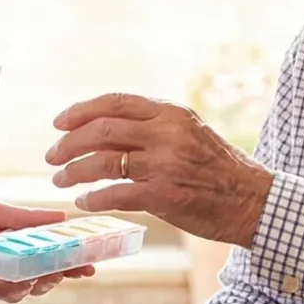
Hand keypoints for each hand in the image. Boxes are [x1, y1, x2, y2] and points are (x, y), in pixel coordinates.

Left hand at [0, 201, 97, 303]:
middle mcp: (5, 272)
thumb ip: (27, 218)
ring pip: (13, 292)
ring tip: (34, 276)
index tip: (90, 266)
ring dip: (26, 285)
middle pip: (37, 283)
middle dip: (52, 279)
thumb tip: (63, 216)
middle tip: (61, 271)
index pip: (50, 263)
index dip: (71, 266)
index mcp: (18, 254)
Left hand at [46, 93, 271, 246]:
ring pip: (103, 162)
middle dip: (68, 143)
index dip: (81, 111)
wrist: (252, 200)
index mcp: (172, 113)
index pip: (116, 102)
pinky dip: (94, 198)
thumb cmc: (219, 169)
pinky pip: (116, 194)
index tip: (59, 123)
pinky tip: (84, 202)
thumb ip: (153, 128)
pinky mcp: (165, 195)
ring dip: (74, 172)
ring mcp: (166, 164)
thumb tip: (104, 129)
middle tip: (51, 156)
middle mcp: (167, 133)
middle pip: (102, 130)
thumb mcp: (190, 133)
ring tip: (60, 180)